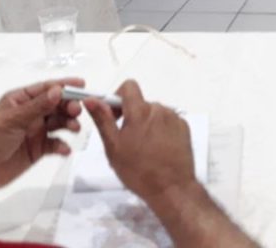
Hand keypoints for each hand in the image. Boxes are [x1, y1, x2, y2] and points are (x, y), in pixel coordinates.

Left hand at [0, 79, 83, 191]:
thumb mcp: (13, 119)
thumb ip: (37, 106)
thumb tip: (58, 90)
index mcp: (21, 99)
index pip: (46, 88)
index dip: (64, 85)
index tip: (82, 85)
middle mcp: (30, 113)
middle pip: (56, 105)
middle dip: (69, 106)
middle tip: (77, 111)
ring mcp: (35, 131)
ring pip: (58, 123)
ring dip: (68, 123)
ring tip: (74, 128)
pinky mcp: (37, 150)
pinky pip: (55, 144)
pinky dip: (62, 145)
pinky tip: (64, 149)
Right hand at [84, 81, 195, 203]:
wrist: (172, 189)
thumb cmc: (139, 171)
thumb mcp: (113, 147)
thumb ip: (103, 120)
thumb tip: (91, 100)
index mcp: (140, 112)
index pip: (128, 86)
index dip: (118, 97)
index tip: (115, 116)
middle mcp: (159, 110)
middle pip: (140, 103)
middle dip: (132, 116)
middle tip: (127, 140)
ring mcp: (174, 118)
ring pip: (154, 113)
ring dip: (147, 124)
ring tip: (144, 148)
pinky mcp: (184, 128)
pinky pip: (168, 122)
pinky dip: (161, 130)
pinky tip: (158, 149)